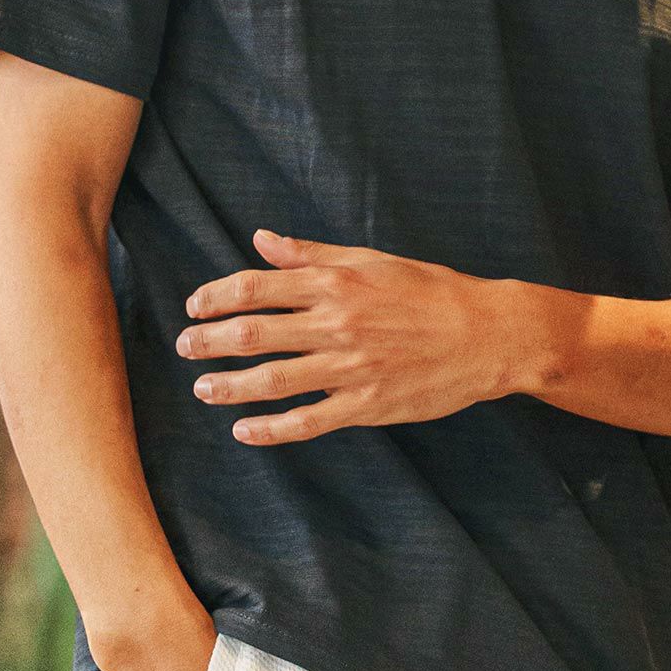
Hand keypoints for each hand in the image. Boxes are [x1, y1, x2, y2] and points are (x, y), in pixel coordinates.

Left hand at [176, 228, 527, 444]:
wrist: (487, 334)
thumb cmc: (431, 290)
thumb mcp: (372, 260)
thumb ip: (312, 253)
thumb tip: (261, 239)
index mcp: (336, 282)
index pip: (257, 287)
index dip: (216, 296)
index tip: (194, 305)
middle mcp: (336, 323)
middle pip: (253, 333)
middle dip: (209, 340)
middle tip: (183, 346)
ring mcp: (350, 368)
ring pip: (272, 380)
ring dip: (227, 386)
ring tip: (202, 388)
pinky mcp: (366, 405)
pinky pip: (307, 421)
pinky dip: (270, 429)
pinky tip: (244, 431)